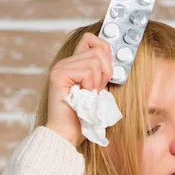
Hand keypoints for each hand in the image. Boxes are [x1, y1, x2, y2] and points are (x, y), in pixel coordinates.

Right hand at [45, 33, 112, 147]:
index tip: (108, 70)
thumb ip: (103, 73)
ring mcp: (60, 67)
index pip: (91, 40)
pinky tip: (83, 96)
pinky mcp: (59, 75)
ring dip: (98, 82)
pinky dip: (90, 86)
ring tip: (89, 95)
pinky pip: (87, 71)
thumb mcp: (99, 90)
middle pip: (98, 50)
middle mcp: (65, 62)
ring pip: (95, 60)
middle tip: (97, 90)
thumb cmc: (84, 116)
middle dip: (106, 72)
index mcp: (74, 63)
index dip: (105, 49)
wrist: (67, 134)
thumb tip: (116, 58)